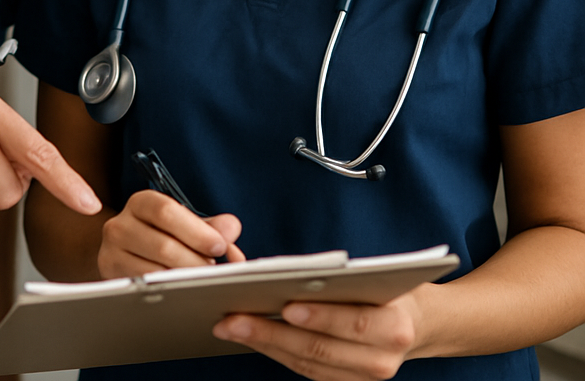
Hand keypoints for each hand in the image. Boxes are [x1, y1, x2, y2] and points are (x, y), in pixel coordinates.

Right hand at [97, 189, 244, 277]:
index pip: (166, 211)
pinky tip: (182, 291)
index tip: (219, 246)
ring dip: (183, 279)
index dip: (196, 230)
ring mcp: (111, 251)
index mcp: (141, 203)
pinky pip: (144, 288)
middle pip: (163, 246)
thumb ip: (211, 226)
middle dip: (195, 262)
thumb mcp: (184, 225)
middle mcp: (120, 224)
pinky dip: (168, 292)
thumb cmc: (161, 236)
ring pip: (155, 272)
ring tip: (198, 280)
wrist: (124, 253)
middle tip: (212, 271)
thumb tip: (231, 228)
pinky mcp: (110, 276)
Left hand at [213, 289, 422, 379]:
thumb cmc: (391, 290)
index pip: (354, 323)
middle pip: (320, 349)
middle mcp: (381, 361)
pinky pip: (306, 370)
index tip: (285, 306)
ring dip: (264, 344)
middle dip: (271, 333)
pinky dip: (276, 352)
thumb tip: (294, 277)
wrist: (419, 326)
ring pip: (306, 364)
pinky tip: (250, 336)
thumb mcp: (379, 277)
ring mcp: (363, 378)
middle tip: (233, 318)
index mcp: (395, 327)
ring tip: (229, 326)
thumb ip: (346, 281)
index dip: (320, 317)